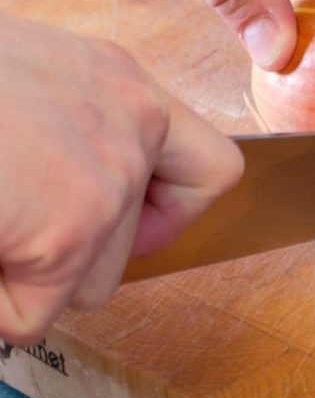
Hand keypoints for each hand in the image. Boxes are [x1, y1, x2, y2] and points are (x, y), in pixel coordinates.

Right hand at [0, 14, 242, 346]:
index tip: (125, 222)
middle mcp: (132, 123)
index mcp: (116, 81)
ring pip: (88, 285)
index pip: (211, 168)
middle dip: (71, 256)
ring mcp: (105, 181)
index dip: (171, 212)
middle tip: (10, 223)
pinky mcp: (65, 233)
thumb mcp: (18, 82)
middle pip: (139, 244)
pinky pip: (28, 316)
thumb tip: (74, 191)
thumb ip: (63, 132)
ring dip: (27, 277)